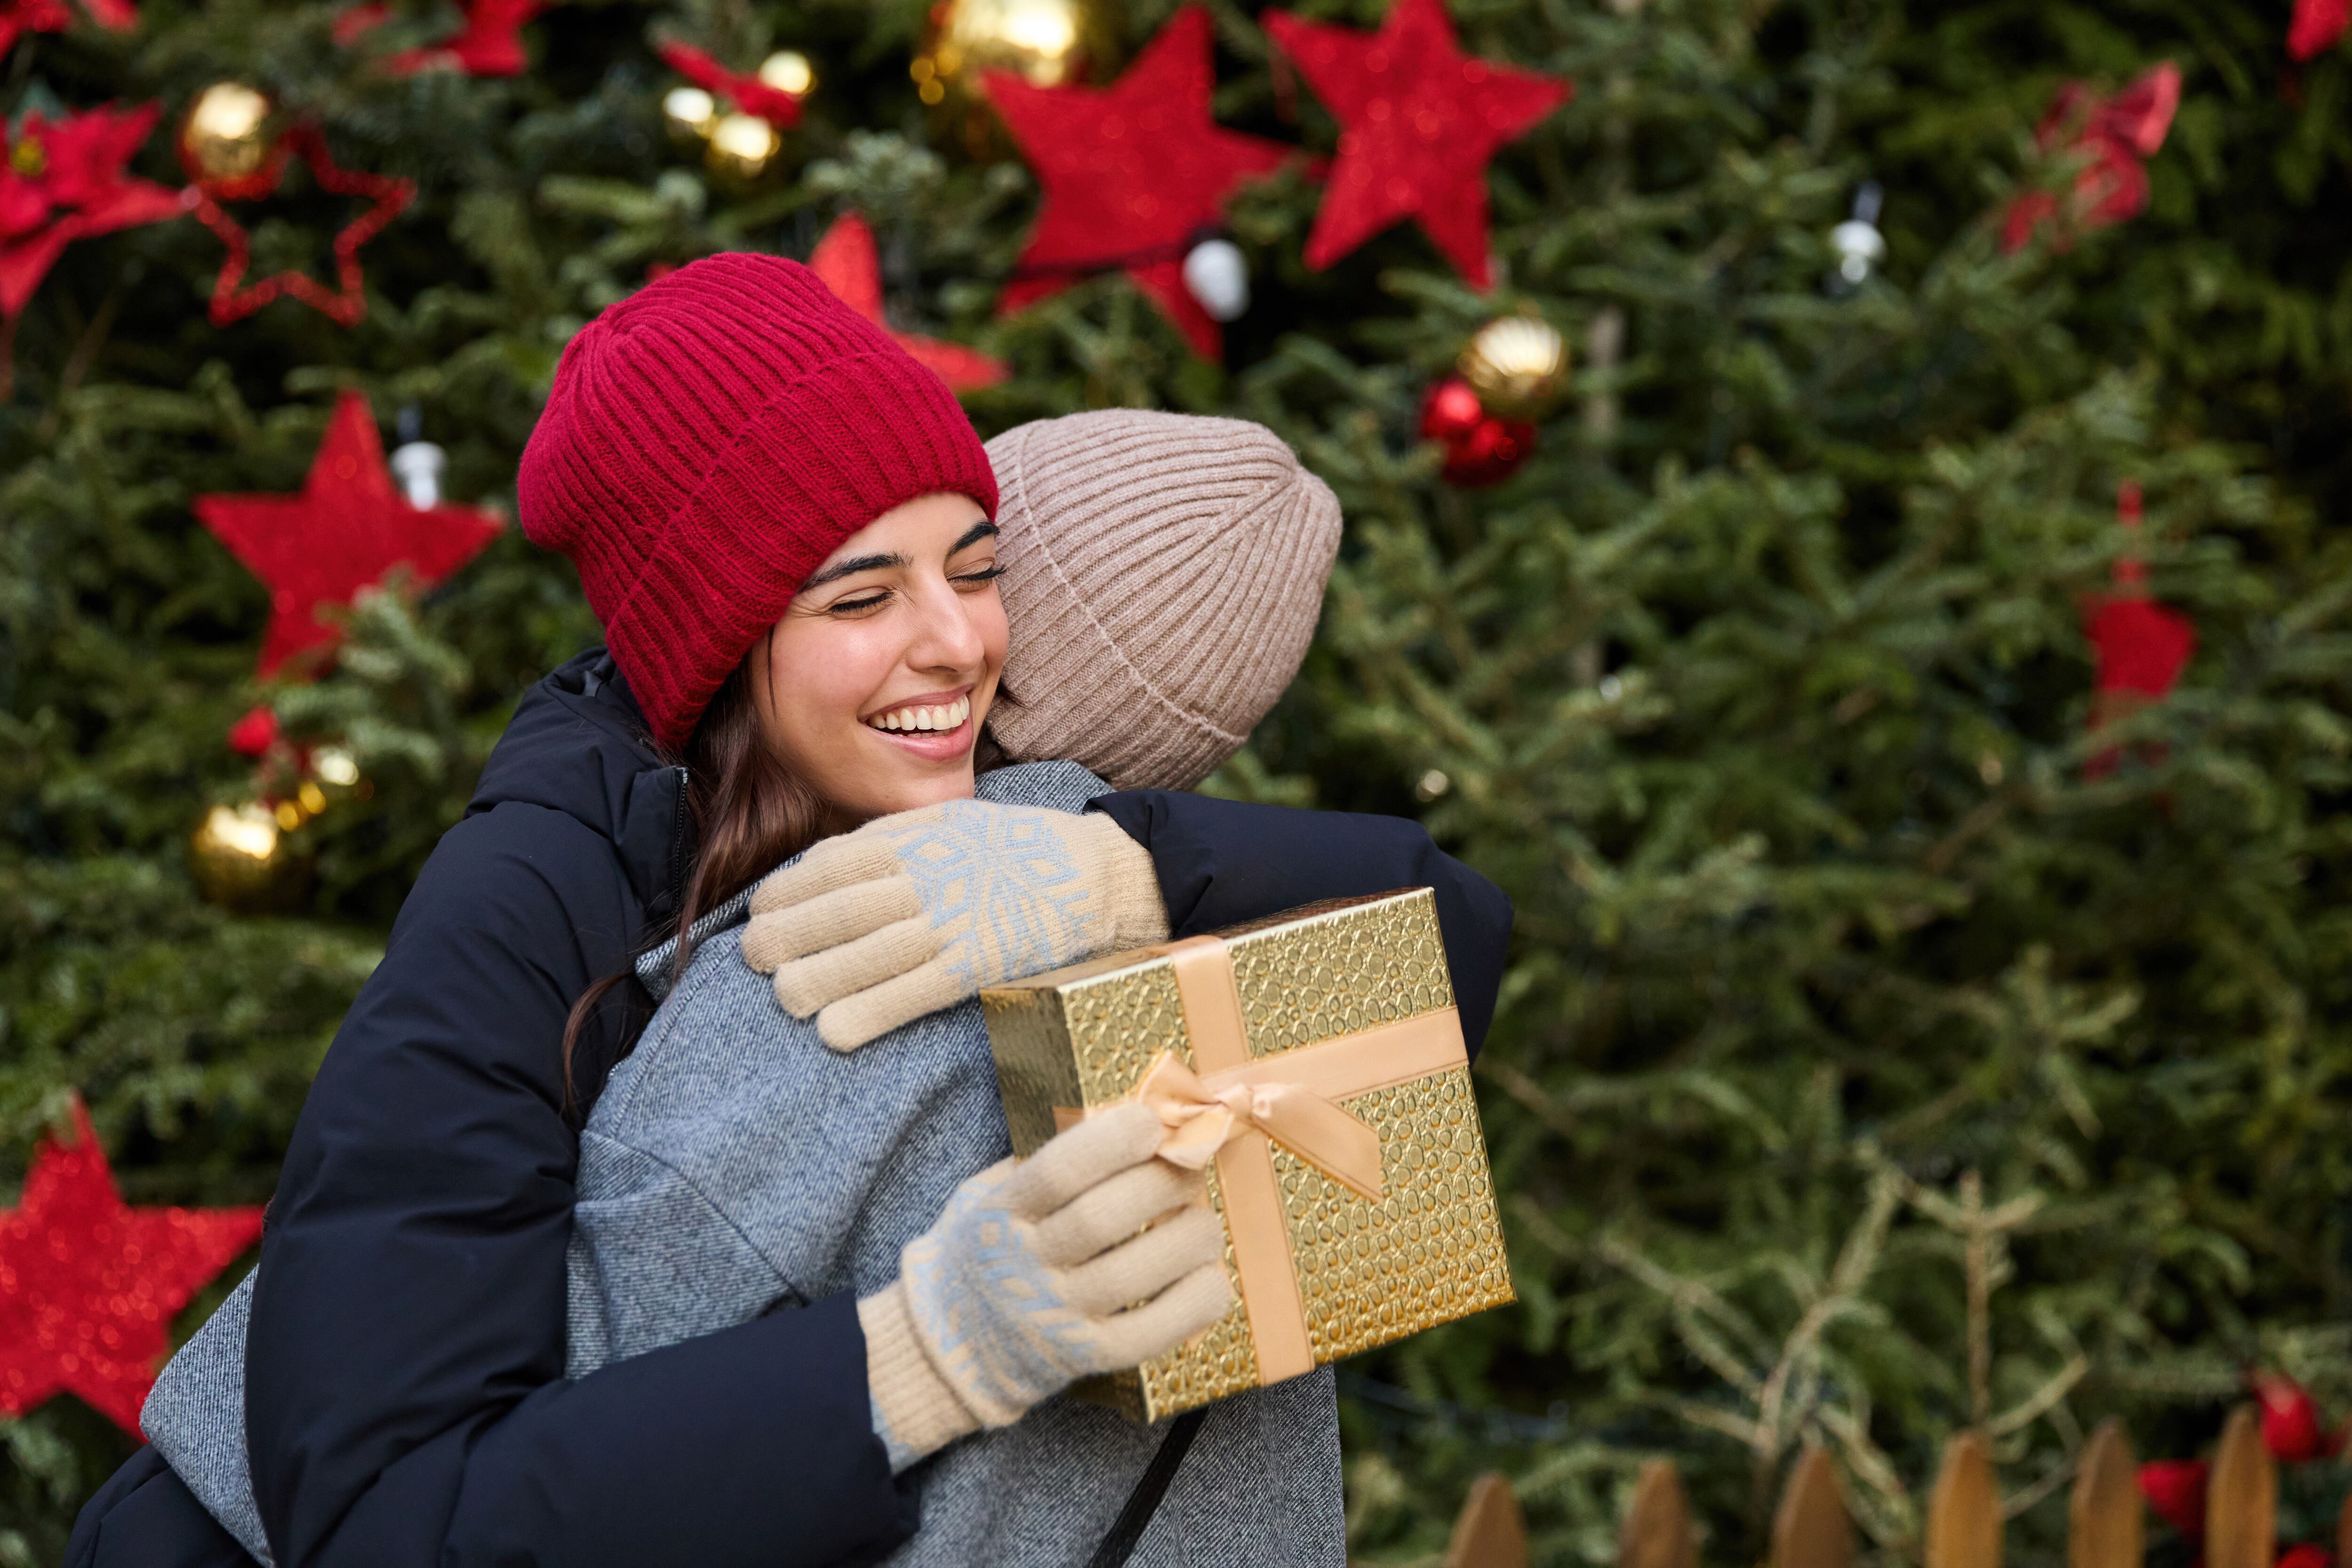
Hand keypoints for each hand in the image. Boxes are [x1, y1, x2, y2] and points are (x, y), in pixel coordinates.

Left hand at [739, 800, 1169, 1050]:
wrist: (1100, 871)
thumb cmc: (1022, 847)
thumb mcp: (955, 819)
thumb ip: (894, 834)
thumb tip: (826, 858)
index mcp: (918, 838)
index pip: (832, 863)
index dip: (787, 890)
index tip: (761, 910)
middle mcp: (929, 878)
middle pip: (838, 908)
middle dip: (786, 934)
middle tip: (753, 957)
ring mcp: (953, 923)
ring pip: (866, 952)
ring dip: (814, 977)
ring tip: (784, 997)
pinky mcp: (978, 965)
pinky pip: (913, 993)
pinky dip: (870, 1012)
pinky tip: (835, 1033)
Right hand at [857, 1102, 1229, 1468]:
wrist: (955, 1341)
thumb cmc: (991, 1246)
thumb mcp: (993, 1192)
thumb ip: (1048, 1162)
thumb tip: (1132, 1122)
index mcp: (999, 1212)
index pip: (1057, 1171)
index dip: (1113, 1141)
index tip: (1154, 1122)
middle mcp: (1022, 1266)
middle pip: (1102, 1219)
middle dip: (1162, 1184)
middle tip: (1190, 1171)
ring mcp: (1053, 1316)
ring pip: (1131, 1276)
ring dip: (1187, 1240)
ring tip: (1203, 1224)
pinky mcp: (1083, 1357)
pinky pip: (1148, 1334)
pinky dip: (1192, 1304)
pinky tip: (1210, 1277)